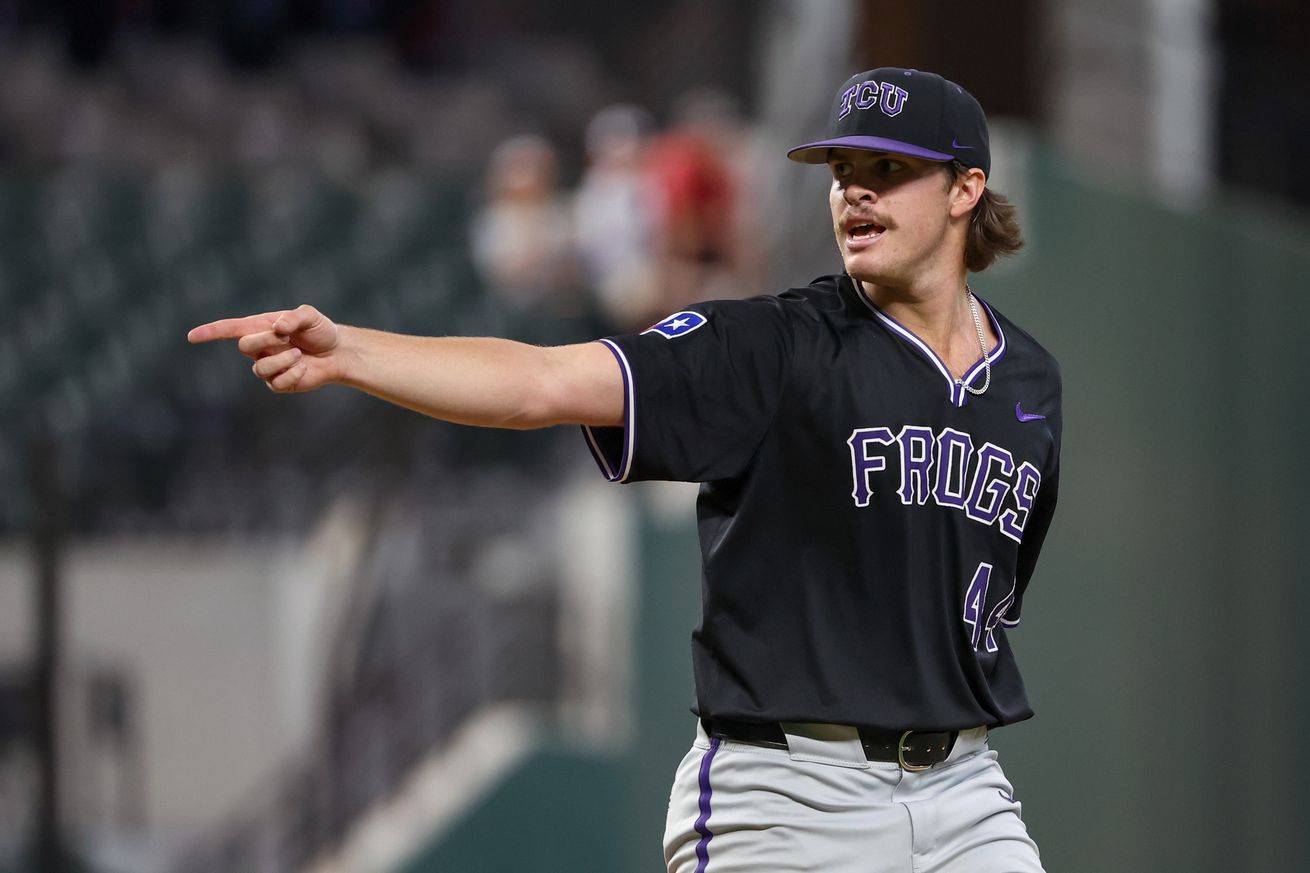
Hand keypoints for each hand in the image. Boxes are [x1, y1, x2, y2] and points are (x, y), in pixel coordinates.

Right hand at [187, 304, 342, 392]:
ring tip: (299, 355)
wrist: (337, 352)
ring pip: (259, 369)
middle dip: (265, 341)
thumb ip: (294, 317)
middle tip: (287, 338)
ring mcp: (267, 366)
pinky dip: (293, 374)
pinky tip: (304, 368)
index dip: (210, 332)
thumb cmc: (320, 330)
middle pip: (244, 346)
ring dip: (282, 360)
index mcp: (259, 327)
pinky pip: (277, 383)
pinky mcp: (279, 383)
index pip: (229, 329)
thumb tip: (277, 327)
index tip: (191, 336)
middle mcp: (259, 347)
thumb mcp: (310, 316)